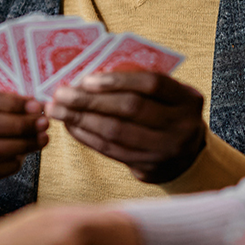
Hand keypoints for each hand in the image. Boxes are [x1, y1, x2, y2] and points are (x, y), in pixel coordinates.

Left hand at [47, 71, 207, 182]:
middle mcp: (181, 125)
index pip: (152, 84)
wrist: (186, 158)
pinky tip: (71, 126)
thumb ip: (139, 85)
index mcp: (187, 99)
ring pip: (116, 131)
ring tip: (58, 110)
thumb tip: (88, 77)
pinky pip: (110, 149)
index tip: (86, 79)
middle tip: (61, 93)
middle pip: (130, 108)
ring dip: (81, 119)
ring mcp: (165, 149)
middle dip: (90, 100)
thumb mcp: (167, 97)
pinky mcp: (148, 167)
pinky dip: (86, 136)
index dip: (117, 80)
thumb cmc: (167, 116)